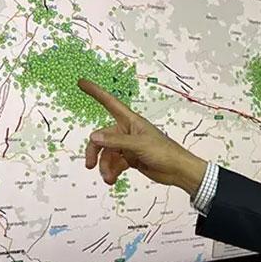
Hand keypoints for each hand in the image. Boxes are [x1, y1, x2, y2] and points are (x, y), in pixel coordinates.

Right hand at [78, 79, 207, 195]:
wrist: (178, 171)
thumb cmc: (165, 152)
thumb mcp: (139, 145)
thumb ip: (115, 141)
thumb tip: (94, 137)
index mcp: (131, 121)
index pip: (110, 103)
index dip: (96, 92)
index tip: (82, 82)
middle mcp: (128, 131)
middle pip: (102, 137)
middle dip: (95, 152)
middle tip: (90, 165)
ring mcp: (128, 146)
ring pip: (107, 153)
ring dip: (105, 166)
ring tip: (108, 178)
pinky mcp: (130, 158)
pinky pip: (114, 163)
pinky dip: (111, 171)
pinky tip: (112, 179)